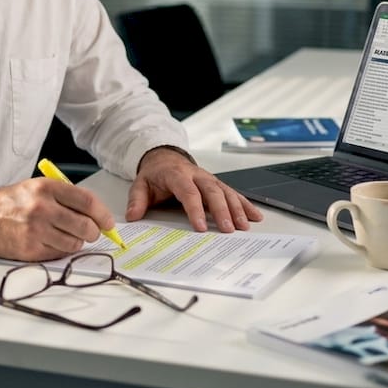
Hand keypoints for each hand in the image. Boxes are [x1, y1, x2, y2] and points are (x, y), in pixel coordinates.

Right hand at [0, 178, 116, 261]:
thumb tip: (96, 214)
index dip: (103, 214)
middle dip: (94, 232)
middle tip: (92, 232)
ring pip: (75, 243)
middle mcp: (42, 208)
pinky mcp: (31, 249)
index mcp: (47, 188)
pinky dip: (62, 250)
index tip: (108, 222)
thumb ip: (66, 197)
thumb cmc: (14, 202)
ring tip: (67, 235)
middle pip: (85, 225)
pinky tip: (53, 242)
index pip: (87, 202)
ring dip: (77, 242)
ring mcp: (36, 230)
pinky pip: (60, 253)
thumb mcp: (38, 187)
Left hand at [125, 147, 263, 232]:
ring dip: (237, 209)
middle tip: (228, 229)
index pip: (188, 192)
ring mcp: (209, 179)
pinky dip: (245, 204)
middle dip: (222, 211)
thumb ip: (137, 200)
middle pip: (212, 192)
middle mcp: (197, 175)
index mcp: (177, 175)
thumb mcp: (141, 184)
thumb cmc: (155, 174)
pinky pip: (233, 193)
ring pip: (226, 192)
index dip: (195, 209)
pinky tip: (255, 216)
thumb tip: (132, 216)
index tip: (200, 227)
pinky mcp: (217, 184)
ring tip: (244, 226)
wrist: (164, 158)